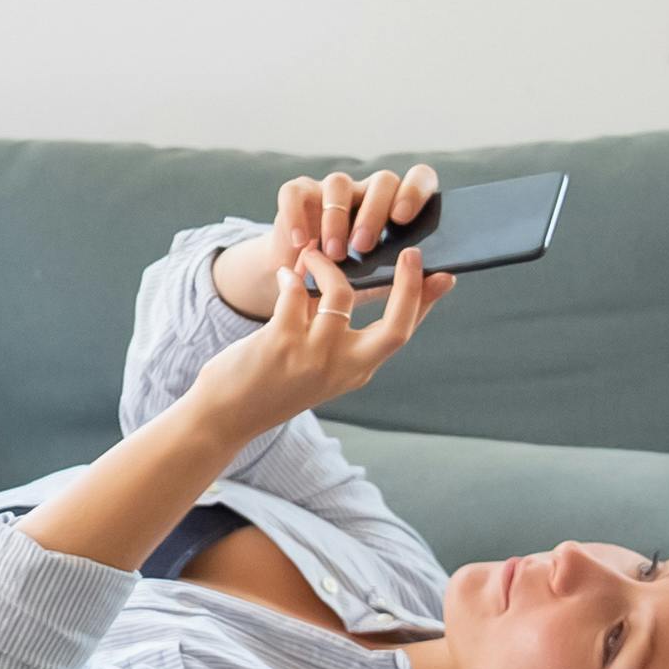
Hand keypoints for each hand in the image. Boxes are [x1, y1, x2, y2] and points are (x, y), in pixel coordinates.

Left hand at [186, 237, 448, 433]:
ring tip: (311, 254)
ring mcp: (313, 357)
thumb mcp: (318, 366)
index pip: (403, 333)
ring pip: (341, 296)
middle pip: (396, 327)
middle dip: (407, 286)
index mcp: (357, 370)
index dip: (425, 303)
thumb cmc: (269, 383)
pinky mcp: (281, 344)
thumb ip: (340, 336)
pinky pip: (296, 293)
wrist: (225, 416)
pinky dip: (292, 276)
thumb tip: (352, 288)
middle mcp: (343, 368)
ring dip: (326, 266)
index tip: (443, 276)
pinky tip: (285, 274)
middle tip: (409, 252)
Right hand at [217, 165, 440, 316]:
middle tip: (364, 247)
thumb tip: (448, 278)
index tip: (403, 218)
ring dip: (337, 218)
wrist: (300, 291)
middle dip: (374, 213)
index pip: (419, 179)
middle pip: (383, 180)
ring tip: (334, 254)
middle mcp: (368, 193)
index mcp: (397, 208)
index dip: (415, 191)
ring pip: (339, 182)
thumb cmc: (349, 286)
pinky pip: (296, 192)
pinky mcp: (299, 195)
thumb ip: (415, 285)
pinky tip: (299, 242)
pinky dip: (296, 216)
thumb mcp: (382, 288)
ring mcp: (332, 191)